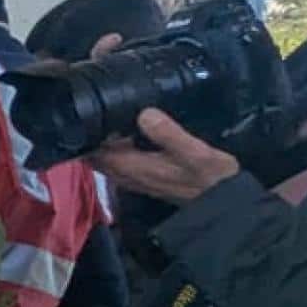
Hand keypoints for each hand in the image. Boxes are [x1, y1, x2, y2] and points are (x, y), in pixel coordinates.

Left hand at [94, 108, 241, 205]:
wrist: (222, 202)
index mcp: (128, 166)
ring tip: (111, 111)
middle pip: (92, 151)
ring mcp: (130, 176)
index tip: (88, 107)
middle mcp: (122, 173)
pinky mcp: (141, 175)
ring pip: (103, 155)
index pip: (89, 149)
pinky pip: (117, 158)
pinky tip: (128, 127)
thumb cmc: (208, 176)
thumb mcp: (193, 151)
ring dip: (102, 138)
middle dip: (90, 131)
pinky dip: (115, 145)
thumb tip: (144, 113)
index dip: (84, 130)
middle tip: (99, 104)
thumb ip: (167, 133)